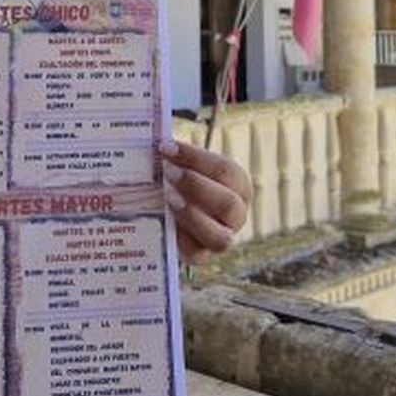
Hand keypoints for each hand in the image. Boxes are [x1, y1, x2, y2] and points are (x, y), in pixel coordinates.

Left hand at [159, 139, 250, 263]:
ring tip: (167, 197)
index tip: (166, 147)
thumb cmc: (180, 179)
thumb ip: (175, 155)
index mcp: (239, 185)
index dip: (195, 158)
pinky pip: (196, 254)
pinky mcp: (201, 256)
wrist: (173, 210)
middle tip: (167, 171)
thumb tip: (156, 139)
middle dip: (195, 186)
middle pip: (228, 204)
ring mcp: (223, 238)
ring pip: (218, 236)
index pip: (226, 171)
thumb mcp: (184, 165)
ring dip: (191, 216)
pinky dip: (180, 239)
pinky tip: (164, 222)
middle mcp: (238, 215)